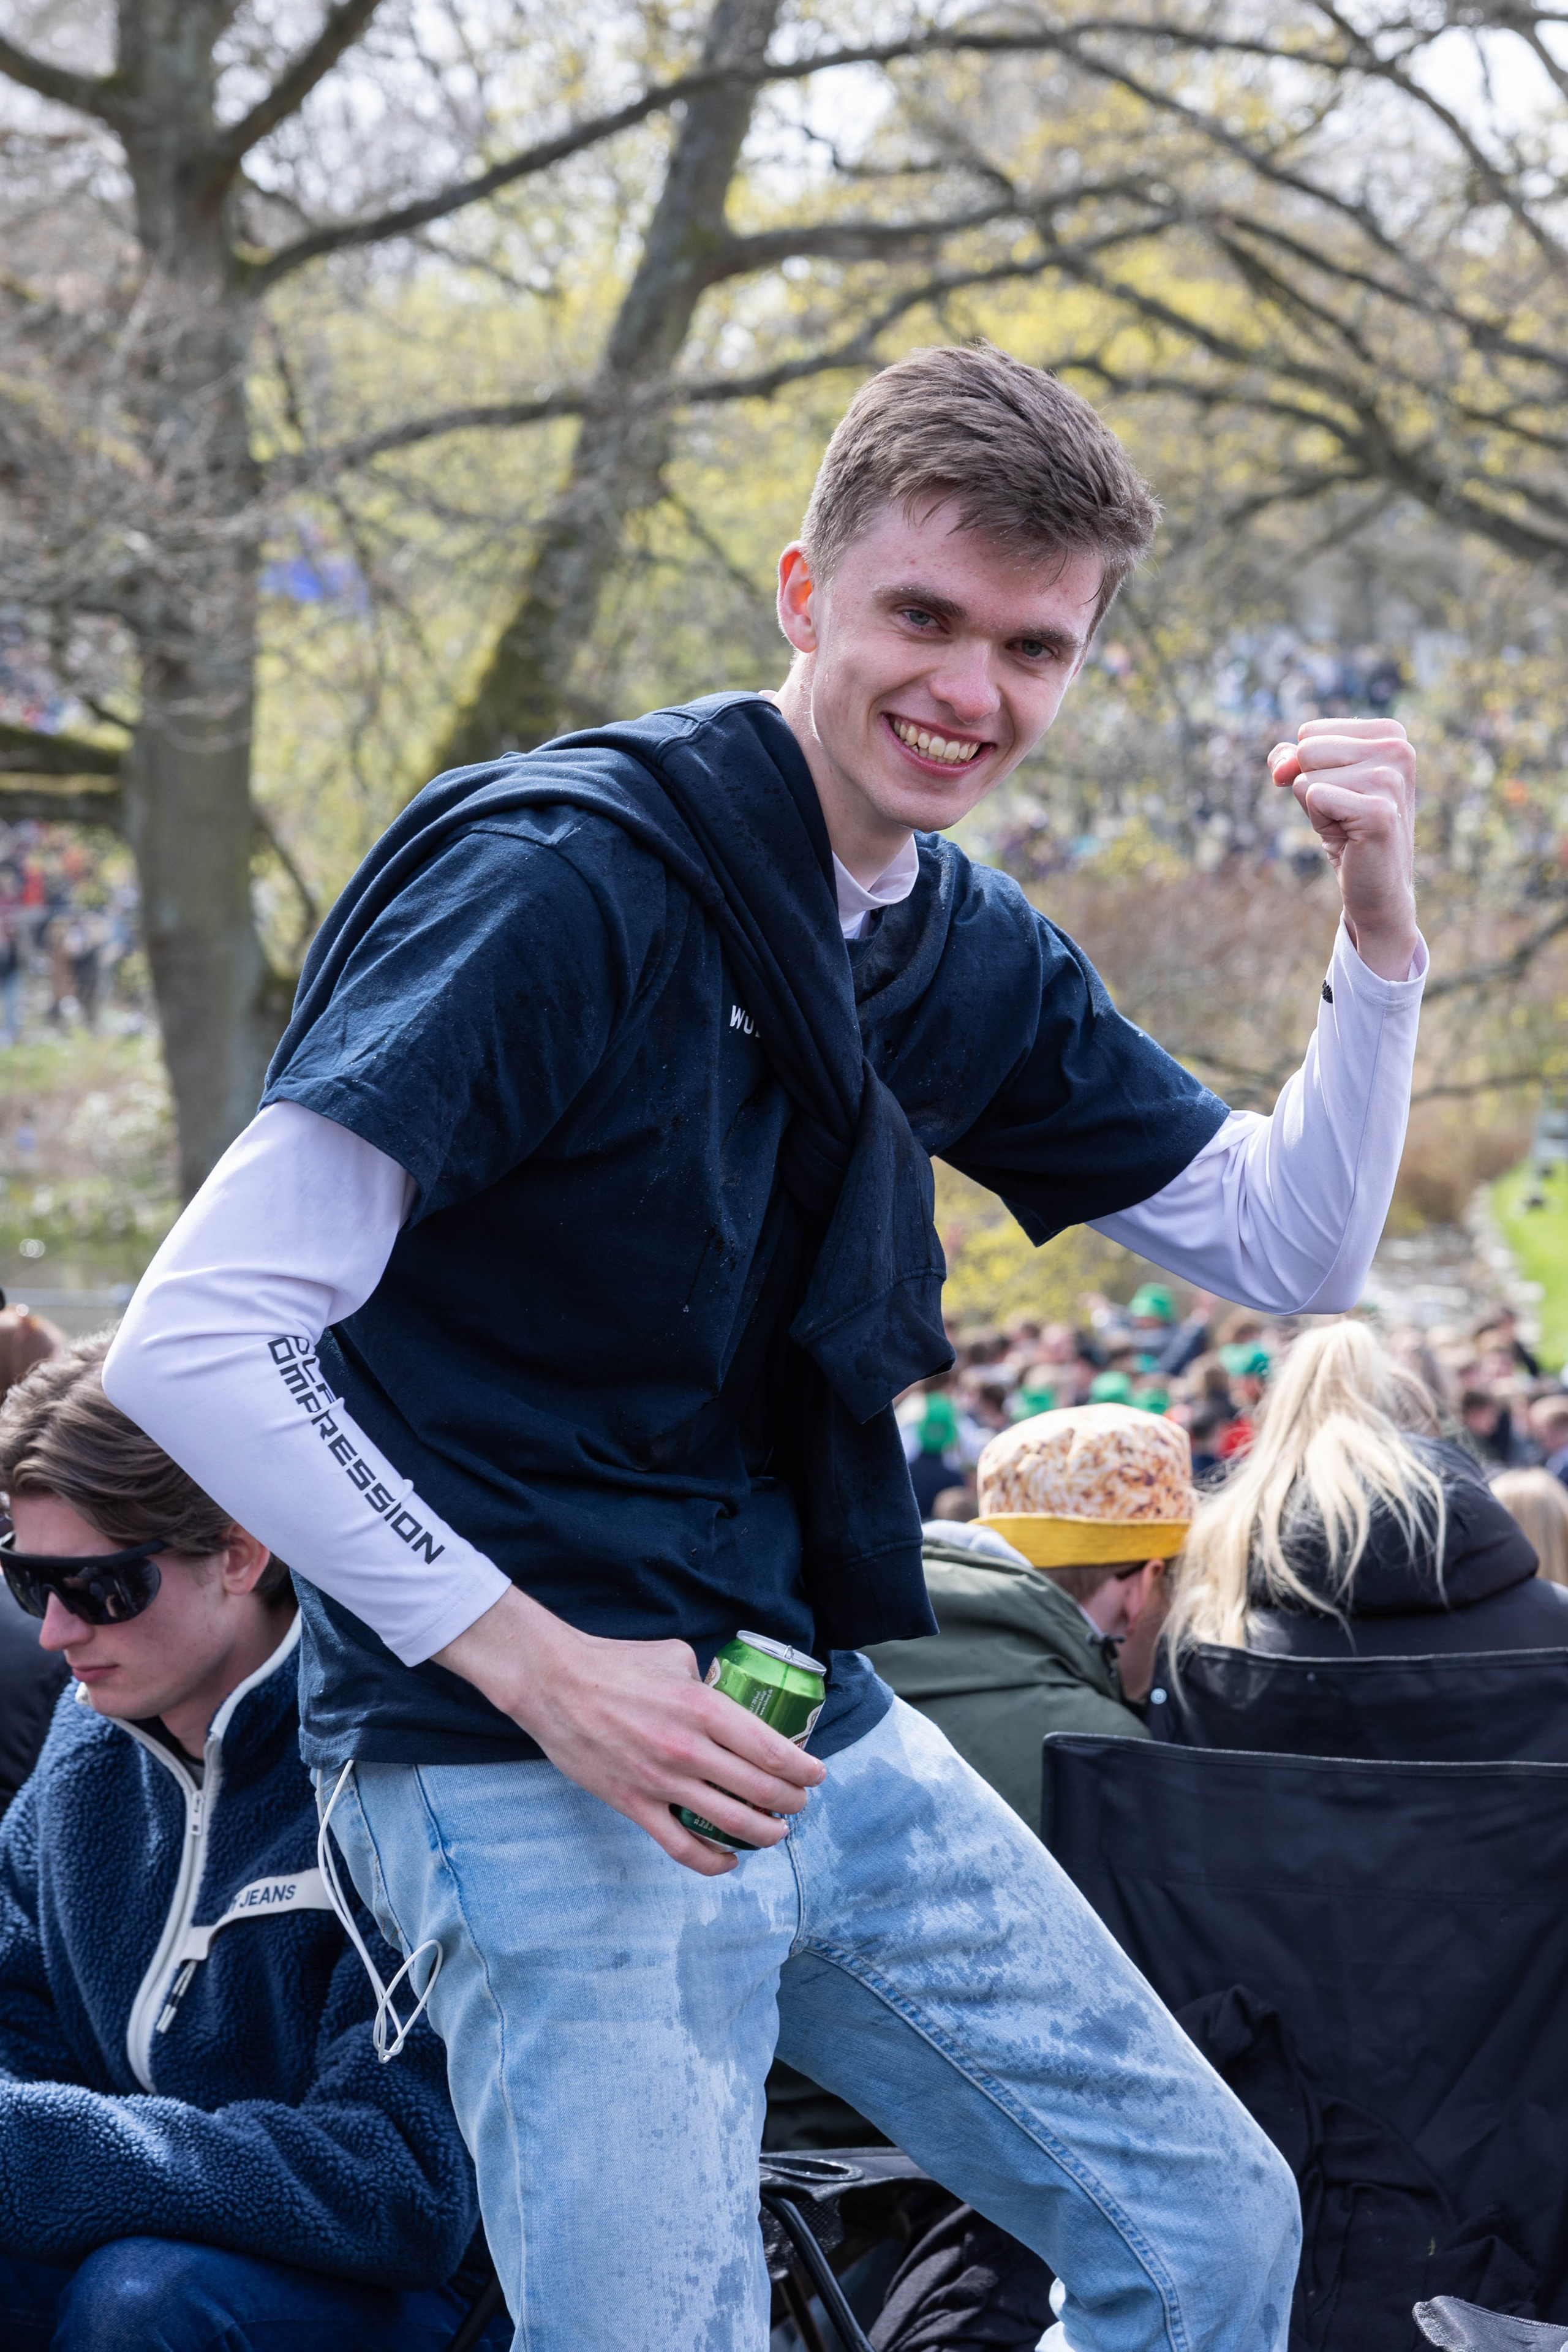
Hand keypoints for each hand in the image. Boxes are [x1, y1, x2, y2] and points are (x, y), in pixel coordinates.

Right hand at [434, 1587, 824, 1875]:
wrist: (554, 1683)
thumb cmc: (616, 1663)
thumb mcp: (677, 1657)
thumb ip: (709, 1681)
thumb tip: (732, 1695)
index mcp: (705, 1708)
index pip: (774, 1750)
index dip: (805, 1770)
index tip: (816, 1775)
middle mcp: (690, 1749)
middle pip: (762, 1791)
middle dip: (792, 1803)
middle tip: (799, 1803)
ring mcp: (661, 1782)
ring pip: (731, 1824)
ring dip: (764, 1834)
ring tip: (776, 1832)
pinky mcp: (634, 1805)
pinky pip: (683, 1847)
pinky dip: (714, 1861)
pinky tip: (730, 1860)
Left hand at [1267, 718, 1417, 980]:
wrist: (1376, 887)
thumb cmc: (1347, 830)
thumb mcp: (1315, 783)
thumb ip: (1290, 759)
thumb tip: (1280, 765)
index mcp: (1390, 734)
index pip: (1310, 732)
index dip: (1310, 769)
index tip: (1342, 794)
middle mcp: (1398, 750)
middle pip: (1307, 750)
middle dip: (1311, 787)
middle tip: (1342, 813)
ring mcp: (1391, 780)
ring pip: (1307, 776)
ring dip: (1316, 808)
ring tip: (1347, 825)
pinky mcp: (1379, 811)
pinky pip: (1314, 797)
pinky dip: (1320, 822)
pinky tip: (1349, 837)